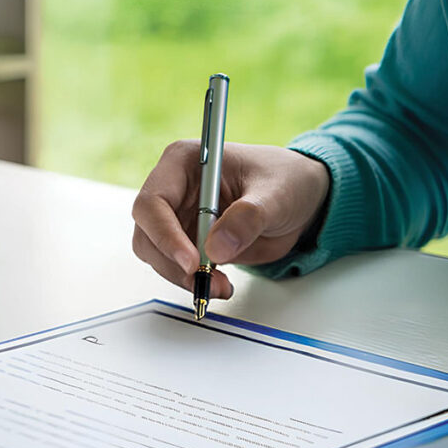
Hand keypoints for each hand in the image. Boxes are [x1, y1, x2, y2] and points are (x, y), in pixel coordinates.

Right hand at [131, 141, 329, 298]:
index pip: (153, 202)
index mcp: (183, 162)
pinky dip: (192, 281)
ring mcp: (177, 216)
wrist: (300, 198)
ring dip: (182, 276)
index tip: (191, 261)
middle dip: (172, 262)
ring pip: (156, 254)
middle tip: (205, 280)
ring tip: (220, 285)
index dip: (164, 234)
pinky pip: (174, 266)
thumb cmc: (286, 180)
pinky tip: (218, 283)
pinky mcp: (186, 240)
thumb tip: (216, 249)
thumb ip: (247, 218)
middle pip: (147, 232)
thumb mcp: (276, 194)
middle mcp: (173, 189)